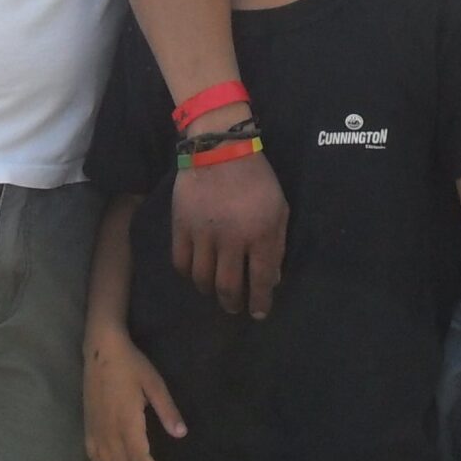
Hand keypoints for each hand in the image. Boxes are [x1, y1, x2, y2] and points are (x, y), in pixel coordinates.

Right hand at [83, 331, 183, 460]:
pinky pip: (94, 456)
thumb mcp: (154, 383)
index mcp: (126, 421)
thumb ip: (167, 410)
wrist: (101, 351)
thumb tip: (181, 434)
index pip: (138, 458)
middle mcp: (108, 430)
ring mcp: (95, 429)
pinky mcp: (87, 426)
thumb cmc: (131, 364)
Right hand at [170, 145, 286, 317]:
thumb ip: (277, 244)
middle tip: (234, 307)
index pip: (261, 280)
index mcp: (261, 233)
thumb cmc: (257, 178)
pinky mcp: (181, 226)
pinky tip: (195, 273)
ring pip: (202, 279)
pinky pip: (181, 262)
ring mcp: (203, 234)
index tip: (259, 313)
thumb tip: (273, 278)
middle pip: (228, 286)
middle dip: (233, 303)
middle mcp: (232, 239)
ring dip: (210, 292)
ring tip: (215, 292)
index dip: (260, 302)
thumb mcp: (279, 208)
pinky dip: (188, 273)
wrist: (220, 147)